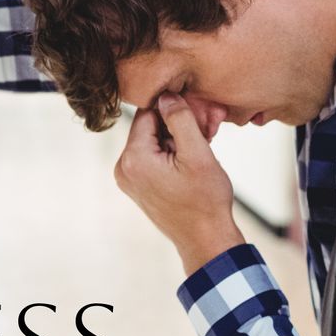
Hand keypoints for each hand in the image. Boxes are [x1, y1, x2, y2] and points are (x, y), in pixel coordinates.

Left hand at [113, 92, 244, 274]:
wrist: (205, 239)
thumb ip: (181, 120)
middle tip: (211, 123)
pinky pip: (155, 156)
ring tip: (208, 137)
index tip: (200, 109)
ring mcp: (130, 178)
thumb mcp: (197, 154)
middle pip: (151, 127)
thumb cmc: (205, 201)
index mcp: (133, 159)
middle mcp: (124, 168)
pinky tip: (197, 151)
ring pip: (155, 141)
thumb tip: (167, 96)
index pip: (149, 114)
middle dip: (181, 122)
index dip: (176, 107)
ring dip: (181, 136)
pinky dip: (175, 150)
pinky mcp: (139, 185)